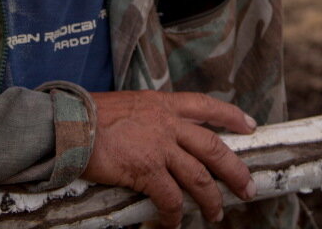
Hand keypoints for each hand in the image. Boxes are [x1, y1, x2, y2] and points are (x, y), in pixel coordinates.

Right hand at [82, 90, 257, 227]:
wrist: (71, 124)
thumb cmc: (90, 114)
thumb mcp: (128, 105)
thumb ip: (148, 117)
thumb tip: (153, 133)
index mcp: (163, 104)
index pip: (206, 105)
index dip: (231, 116)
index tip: (250, 125)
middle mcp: (167, 124)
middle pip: (214, 147)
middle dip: (235, 170)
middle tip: (248, 187)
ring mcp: (159, 147)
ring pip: (199, 177)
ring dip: (210, 199)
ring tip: (215, 214)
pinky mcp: (146, 170)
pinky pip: (169, 198)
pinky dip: (173, 214)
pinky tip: (172, 223)